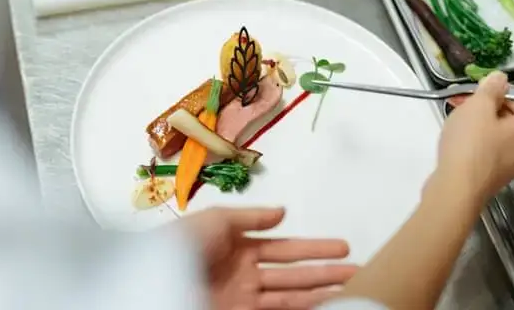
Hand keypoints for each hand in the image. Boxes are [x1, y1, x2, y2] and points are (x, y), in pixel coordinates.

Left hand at [182, 207, 357, 309]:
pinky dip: (304, 308)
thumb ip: (250, 217)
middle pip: (294, 273)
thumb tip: (283, 213)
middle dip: (326, 272)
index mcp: (239, 246)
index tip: (342, 247)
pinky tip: (325, 303)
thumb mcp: (215, 220)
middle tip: (358, 270)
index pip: (284, 248)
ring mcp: (245, 297)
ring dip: (321, 292)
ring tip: (352, 287)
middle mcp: (246, 273)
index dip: (313, 248)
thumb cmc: (180, 243)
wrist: (154, 276)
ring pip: (292, 296)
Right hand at [438, 72, 513, 201]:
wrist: (457, 188)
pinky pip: (493, 147)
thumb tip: (501, 78)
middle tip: (461, 103)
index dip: (502, 92)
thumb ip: (491, 89)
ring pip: (501, 132)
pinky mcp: (498, 173)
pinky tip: (458, 140)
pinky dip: (478, 139)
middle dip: (487, 106)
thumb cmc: (470, 145)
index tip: (478, 92)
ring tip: (456, 119)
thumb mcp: (478, 107)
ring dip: (480, 122)